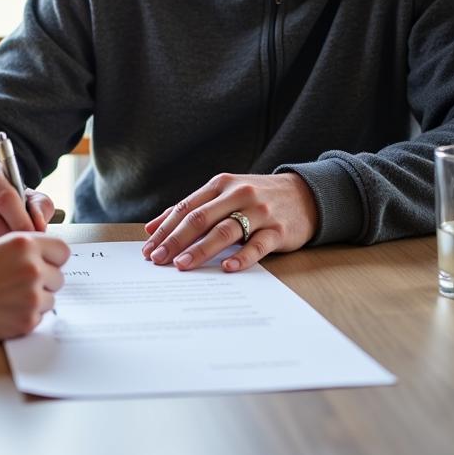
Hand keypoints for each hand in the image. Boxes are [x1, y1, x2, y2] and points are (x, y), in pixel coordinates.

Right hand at [0, 232, 70, 345]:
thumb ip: (17, 246)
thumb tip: (36, 252)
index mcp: (24, 244)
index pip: (62, 249)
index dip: (53, 256)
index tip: (44, 261)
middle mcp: (33, 268)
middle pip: (58, 275)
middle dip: (45, 278)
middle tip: (22, 282)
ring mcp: (33, 296)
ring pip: (51, 297)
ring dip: (38, 297)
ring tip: (10, 296)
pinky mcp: (28, 320)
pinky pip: (41, 316)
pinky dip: (28, 314)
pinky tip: (6, 309)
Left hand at [141, 171, 317, 272]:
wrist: (305, 195)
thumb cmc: (256, 197)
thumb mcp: (224, 195)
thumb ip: (191, 208)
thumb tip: (153, 227)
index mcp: (220, 185)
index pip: (186, 208)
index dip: (165, 229)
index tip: (148, 248)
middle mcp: (237, 195)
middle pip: (200, 219)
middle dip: (175, 240)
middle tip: (158, 259)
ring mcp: (259, 212)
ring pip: (225, 231)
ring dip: (200, 249)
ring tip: (182, 265)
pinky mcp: (278, 230)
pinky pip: (257, 245)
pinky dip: (242, 257)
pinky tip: (227, 268)